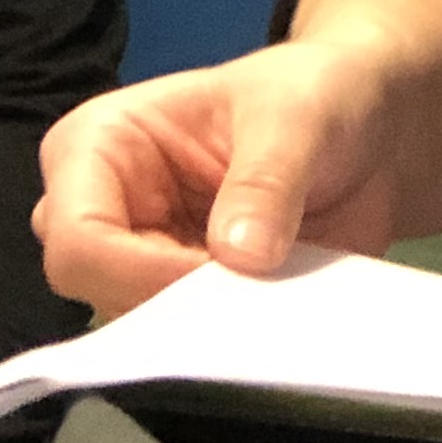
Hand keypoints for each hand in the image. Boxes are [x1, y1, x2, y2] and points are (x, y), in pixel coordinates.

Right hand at [37, 29, 415, 316]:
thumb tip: (240, 257)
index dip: (141, 273)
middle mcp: (101, 208)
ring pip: (135, 328)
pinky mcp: (179, 297)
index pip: (79, 236)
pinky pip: (183, 343)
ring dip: (204, 329)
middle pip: (94, 290)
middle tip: (253, 296)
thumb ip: (265, 183)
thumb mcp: (296, 121)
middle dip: (171, 306)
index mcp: (97, 144)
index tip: (230, 274)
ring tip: (271, 302)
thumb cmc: (311, 98)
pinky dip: (228, 341)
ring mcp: (138, 259)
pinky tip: (274, 319)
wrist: (362, 128)